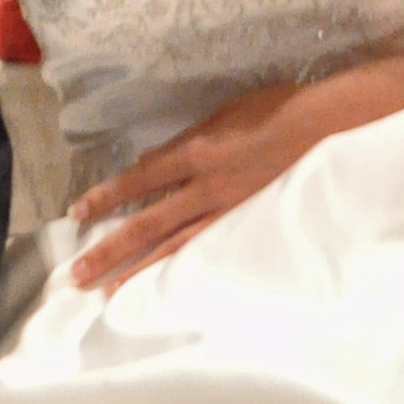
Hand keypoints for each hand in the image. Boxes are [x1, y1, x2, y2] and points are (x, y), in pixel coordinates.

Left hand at [68, 79, 325, 290]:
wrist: (327, 129)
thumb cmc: (276, 111)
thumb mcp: (222, 115)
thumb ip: (184, 142)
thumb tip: (150, 162)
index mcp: (196, 152)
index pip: (139, 179)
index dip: (106, 197)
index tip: (77, 212)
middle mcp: (205, 188)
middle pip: (148, 225)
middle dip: (109, 250)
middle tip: (76, 275)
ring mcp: (228, 213)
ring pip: (174, 248)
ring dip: (138, 271)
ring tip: (108, 292)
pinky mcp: (249, 226)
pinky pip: (209, 253)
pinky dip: (183, 271)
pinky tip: (165, 287)